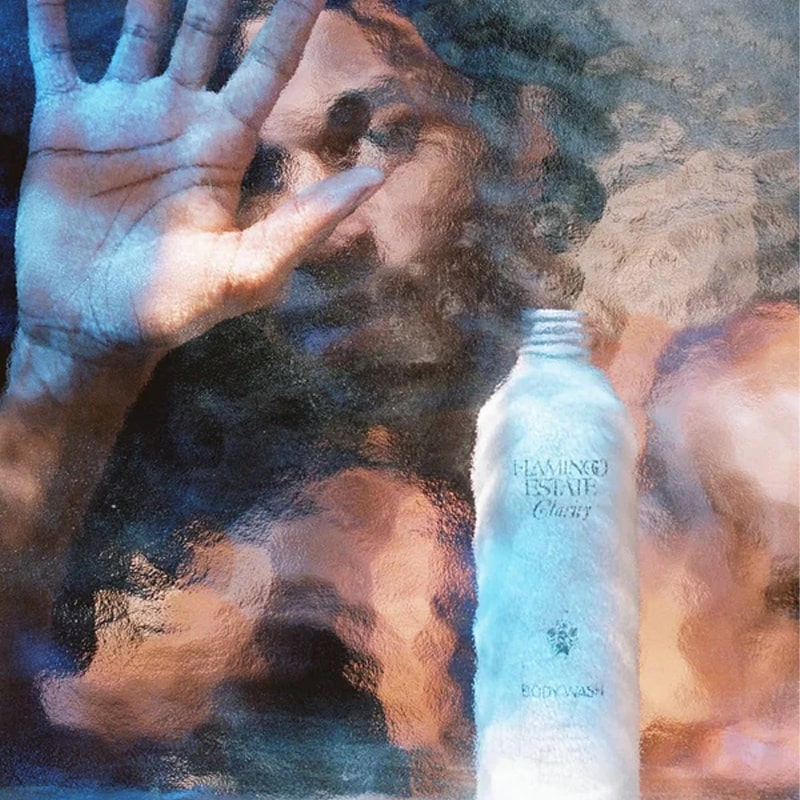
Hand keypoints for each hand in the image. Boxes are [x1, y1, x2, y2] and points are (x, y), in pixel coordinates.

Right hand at [15, 0, 382, 365]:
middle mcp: (178, 119)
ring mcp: (122, 116)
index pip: (266, 67)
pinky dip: (48, 17)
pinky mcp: (64, 124)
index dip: (290, 20)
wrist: (91, 324)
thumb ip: (306, 223)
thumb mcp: (248, 270)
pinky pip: (54, 55)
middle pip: (207, 32)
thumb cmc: (174, 308)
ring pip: (140, 29)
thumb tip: (376, 177)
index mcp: (222, 147)